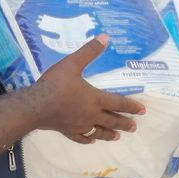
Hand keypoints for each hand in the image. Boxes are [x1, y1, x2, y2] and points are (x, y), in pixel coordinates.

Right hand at [28, 35, 145, 143]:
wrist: (35, 106)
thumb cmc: (55, 84)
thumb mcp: (72, 64)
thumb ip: (89, 51)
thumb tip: (106, 37)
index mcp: (95, 99)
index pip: (118, 103)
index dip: (131, 106)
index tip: (143, 111)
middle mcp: (91, 114)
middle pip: (112, 120)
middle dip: (124, 123)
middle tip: (134, 127)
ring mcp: (79, 125)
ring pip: (99, 131)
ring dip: (109, 134)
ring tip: (117, 136)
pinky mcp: (67, 131)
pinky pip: (81, 137)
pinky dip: (88, 139)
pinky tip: (91, 140)